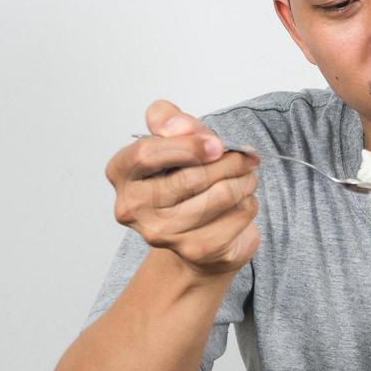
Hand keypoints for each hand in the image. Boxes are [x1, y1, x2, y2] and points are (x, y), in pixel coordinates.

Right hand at [105, 99, 261, 278]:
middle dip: (229, 162)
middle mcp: (133, 207)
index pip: (147, 154)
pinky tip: (243, 201)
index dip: (188, 145)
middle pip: (191, 178)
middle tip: (247, 157)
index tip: (217, 144)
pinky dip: (248, 203)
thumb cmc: (181, 176)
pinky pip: (237, 216)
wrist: (193, 230)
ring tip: (248, 176)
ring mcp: (162, 234)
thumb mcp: (172, 136)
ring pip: (220, 196)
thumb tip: (182, 128)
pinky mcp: (195, 250)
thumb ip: (170, 120)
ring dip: (244, 181)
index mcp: (121, 172)